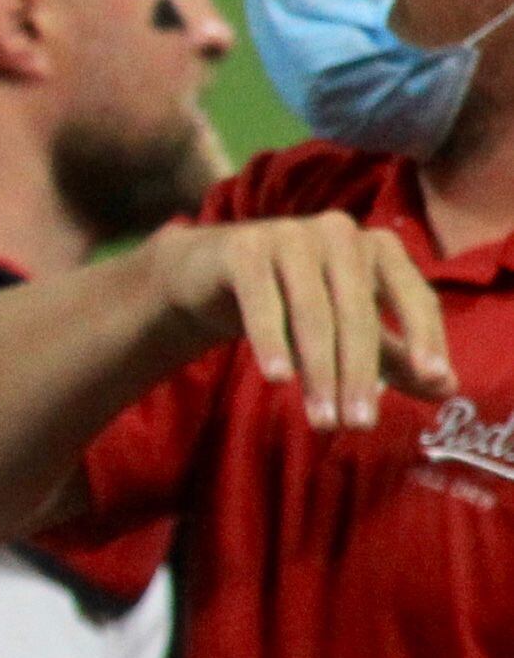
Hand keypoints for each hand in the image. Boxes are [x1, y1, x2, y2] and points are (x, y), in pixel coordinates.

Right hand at [139, 211, 457, 431]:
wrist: (210, 274)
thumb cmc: (291, 303)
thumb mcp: (347, 330)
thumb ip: (395, 357)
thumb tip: (447, 389)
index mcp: (377, 247)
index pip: (412, 296)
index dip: (425, 337)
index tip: (433, 381)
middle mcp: (339, 232)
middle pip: (358, 312)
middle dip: (359, 373)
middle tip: (359, 425)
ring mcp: (290, 234)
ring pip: (312, 313)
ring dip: (319, 372)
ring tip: (322, 420)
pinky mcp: (244, 248)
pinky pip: (262, 302)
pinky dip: (271, 342)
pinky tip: (278, 379)